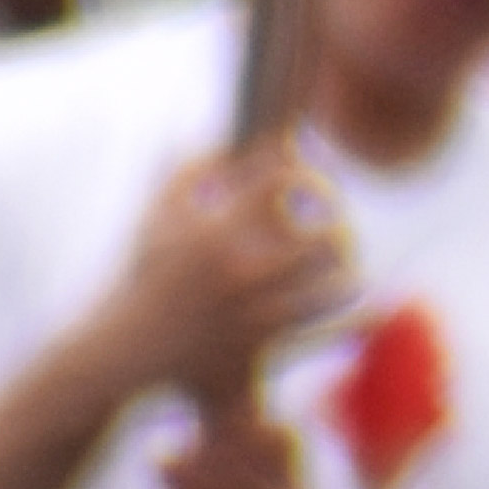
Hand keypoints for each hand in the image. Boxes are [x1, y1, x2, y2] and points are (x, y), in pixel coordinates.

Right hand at [73, 150, 357, 407]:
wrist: (126, 350)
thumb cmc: (143, 278)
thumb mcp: (155, 218)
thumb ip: (186, 171)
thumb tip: (226, 138)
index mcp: (215, 232)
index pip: (281, 185)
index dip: (308, 175)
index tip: (311, 179)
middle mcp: (238, 272)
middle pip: (321, 236)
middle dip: (336, 224)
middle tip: (335, 222)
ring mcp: (252, 312)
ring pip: (332, 285)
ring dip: (346, 268)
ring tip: (342, 259)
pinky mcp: (259, 346)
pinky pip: (322, 328)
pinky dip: (351, 314)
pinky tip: (363, 299)